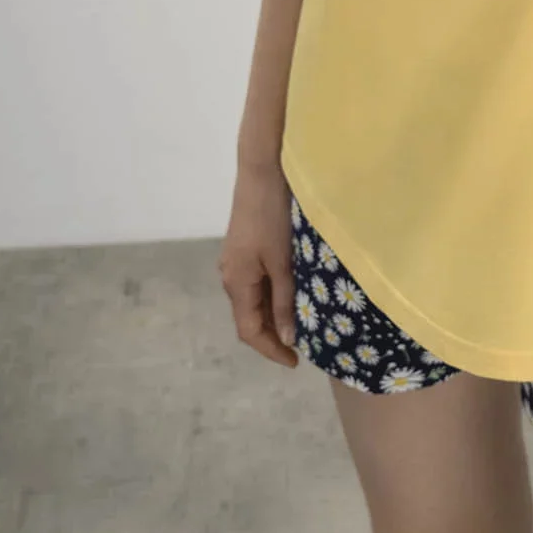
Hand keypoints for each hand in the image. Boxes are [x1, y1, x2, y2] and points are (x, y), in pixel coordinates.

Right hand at [217, 160, 300, 368]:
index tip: (296, 362)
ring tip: (301, 322)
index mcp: (236, 282)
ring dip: (273, 315)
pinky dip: (272, 295)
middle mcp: (230, 275)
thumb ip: (284, 300)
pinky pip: (256, 282)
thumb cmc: (273, 216)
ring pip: (253, 300)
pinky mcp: (243, 247)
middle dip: (273, 335)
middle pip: (248, 317)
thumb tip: (288, 337)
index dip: (271, 350)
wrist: (262, 170)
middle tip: (303, 345)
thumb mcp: (283, 261)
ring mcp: (235, 260)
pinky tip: (291, 293)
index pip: (249, 331)